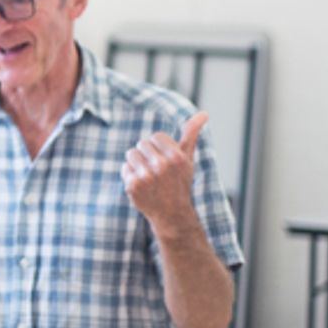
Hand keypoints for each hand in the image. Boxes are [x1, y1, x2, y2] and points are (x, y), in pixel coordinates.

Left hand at [122, 111, 206, 236]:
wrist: (172, 214)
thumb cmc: (180, 182)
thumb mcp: (188, 158)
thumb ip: (191, 134)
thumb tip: (203, 113)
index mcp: (176, 157)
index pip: (156, 136)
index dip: (159, 147)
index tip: (166, 160)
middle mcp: (161, 166)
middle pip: (142, 144)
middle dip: (148, 154)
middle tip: (157, 170)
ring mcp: (146, 176)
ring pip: (131, 154)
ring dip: (137, 163)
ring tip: (149, 176)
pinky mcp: (132, 186)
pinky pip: (124, 168)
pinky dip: (130, 175)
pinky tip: (142, 185)